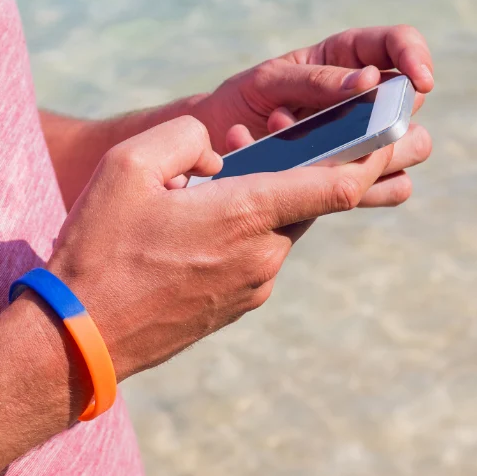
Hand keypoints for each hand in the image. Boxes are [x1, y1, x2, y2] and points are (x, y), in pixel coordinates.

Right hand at [46, 116, 393, 377]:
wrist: (80, 338)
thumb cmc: (99, 249)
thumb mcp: (128, 166)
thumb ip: (185, 137)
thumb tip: (219, 153)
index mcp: (246, 215)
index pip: (338, 185)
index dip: (373, 157)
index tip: (396, 137)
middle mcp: (262, 256)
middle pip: (303, 204)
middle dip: (296, 174)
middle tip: (258, 152)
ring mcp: (250, 289)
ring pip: (273, 232)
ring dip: (253, 209)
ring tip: (192, 201)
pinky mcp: (232, 310)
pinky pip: (250, 260)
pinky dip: (235, 239)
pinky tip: (184, 238)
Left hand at [189, 25, 434, 206]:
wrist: (211, 152)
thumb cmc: (237, 104)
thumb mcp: (268, 83)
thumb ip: (315, 79)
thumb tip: (368, 81)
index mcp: (343, 60)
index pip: (398, 44)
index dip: (415, 58)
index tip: (420, 82)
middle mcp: (362, 99)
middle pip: (412, 105)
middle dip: (388, 118)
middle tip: (343, 129)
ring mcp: (363, 140)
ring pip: (412, 149)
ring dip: (372, 156)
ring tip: (315, 156)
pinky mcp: (355, 178)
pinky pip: (391, 188)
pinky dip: (364, 188)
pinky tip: (322, 184)